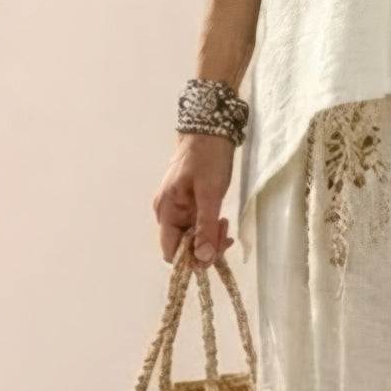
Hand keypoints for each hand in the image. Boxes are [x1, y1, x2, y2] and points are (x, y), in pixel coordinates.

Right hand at [152, 132, 237, 265]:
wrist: (210, 130)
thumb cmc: (208, 158)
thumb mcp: (210, 194)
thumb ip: (206, 227)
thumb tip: (202, 259)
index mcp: (166, 211)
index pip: (170, 252)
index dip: (190, 259)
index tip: (212, 252)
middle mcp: (167, 213)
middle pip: (183, 247)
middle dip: (205, 247)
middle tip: (225, 234)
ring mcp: (177, 209)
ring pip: (192, 238)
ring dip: (210, 238)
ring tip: (225, 224)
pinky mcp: (188, 205)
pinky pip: (197, 226)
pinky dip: (209, 229)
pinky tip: (221, 222)